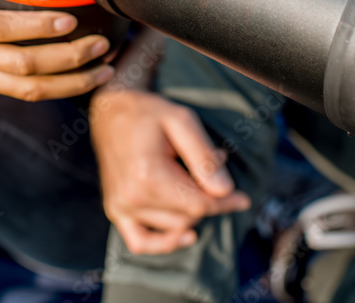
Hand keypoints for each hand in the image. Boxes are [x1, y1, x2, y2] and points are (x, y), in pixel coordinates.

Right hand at [0, 0, 113, 106]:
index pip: (2, 28)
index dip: (41, 28)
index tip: (73, 20)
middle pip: (24, 66)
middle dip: (70, 60)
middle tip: (102, 47)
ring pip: (26, 90)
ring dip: (71, 84)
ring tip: (103, 71)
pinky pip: (13, 93)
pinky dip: (48, 86)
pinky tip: (75, 78)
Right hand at [90, 87, 250, 254]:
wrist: (111, 112)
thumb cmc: (149, 113)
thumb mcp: (182, 121)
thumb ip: (204, 157)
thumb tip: (224, 192)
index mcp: (148, 174)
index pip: (199, 204)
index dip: (226, 202)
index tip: (244, 199)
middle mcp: (132, 196)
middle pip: (189, 216)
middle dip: (207, 196)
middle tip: (210, 165)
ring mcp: (120, 206)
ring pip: (173, 226)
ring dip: (189, 208)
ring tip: (188, 175)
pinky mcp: (115, 210)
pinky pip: (141, 242)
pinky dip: (164, 243)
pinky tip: (185, 235)